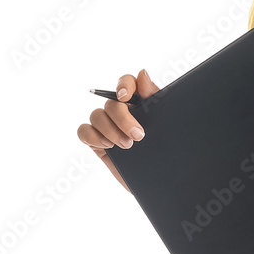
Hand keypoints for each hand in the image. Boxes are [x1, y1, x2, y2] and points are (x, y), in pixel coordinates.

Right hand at [77, 69, 158, 191]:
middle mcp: (124, 112)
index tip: (126, 97)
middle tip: (139, 136)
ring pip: (97, 115)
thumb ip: (154, 97)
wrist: (166, 181)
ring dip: (110, 130)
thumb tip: (142, 72)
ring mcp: (109, 127)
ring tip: (127, 147)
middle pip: (111, 102)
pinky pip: (84, 131)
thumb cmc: (169, 149)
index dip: (124, 85)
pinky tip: (107, 146)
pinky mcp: (98, 143)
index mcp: (142, 102)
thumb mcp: (167, 122)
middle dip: (122, 119)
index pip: (127, 82)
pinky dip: (92, 136)